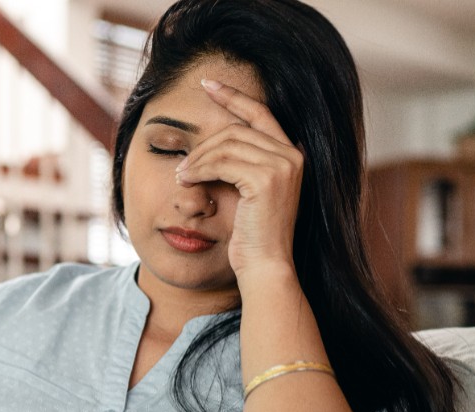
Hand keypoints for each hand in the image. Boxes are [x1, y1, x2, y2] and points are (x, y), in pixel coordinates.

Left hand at [175, 78, 303, 281]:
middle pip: (235, 130)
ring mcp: (283, 165)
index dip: (233, 96)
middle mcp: (293, 155)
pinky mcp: (267, 179)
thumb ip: (239, 164)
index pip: (260, 113)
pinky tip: (187, 181)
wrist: (265, 265)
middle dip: (203, 146)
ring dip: (197, 159)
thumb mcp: (247, 191)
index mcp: (292, 154)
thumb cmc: (252, 235)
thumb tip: (211, 143)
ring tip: (182, 177)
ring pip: (226, 144)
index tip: (207, 85)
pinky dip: (199, 169)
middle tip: (182, 167)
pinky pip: (221, 162)